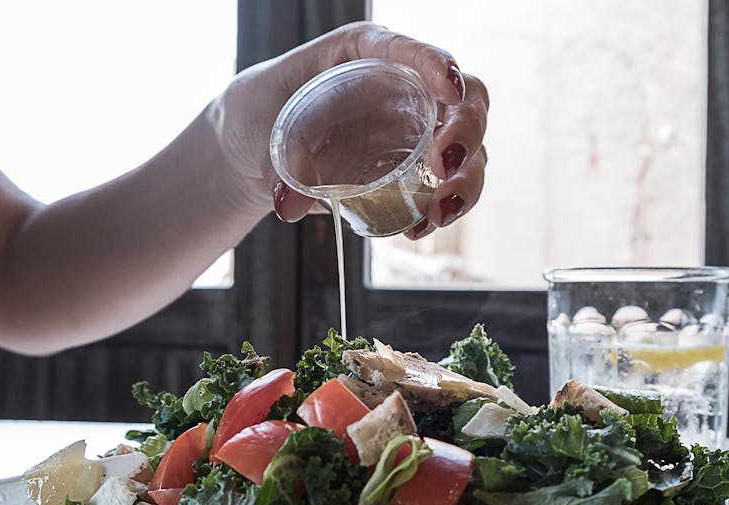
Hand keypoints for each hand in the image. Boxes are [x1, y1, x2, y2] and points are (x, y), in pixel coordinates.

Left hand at [212, 22, 488, 238]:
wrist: (258, 149)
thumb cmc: (261, 114)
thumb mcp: (260, 125)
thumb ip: (277, 161)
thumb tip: (287, 205)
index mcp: (367, 54)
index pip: (412, 51)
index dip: (437, 65)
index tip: (449, 90)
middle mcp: (406, 88)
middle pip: (465, 99)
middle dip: (466, 131)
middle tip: (444, 166)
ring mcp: (419, 130)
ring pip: (470, 148)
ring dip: (466, 181)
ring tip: (439, 213)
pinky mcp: (418, 169)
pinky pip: (450, 186)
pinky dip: (446, 208)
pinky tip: (419, 228)